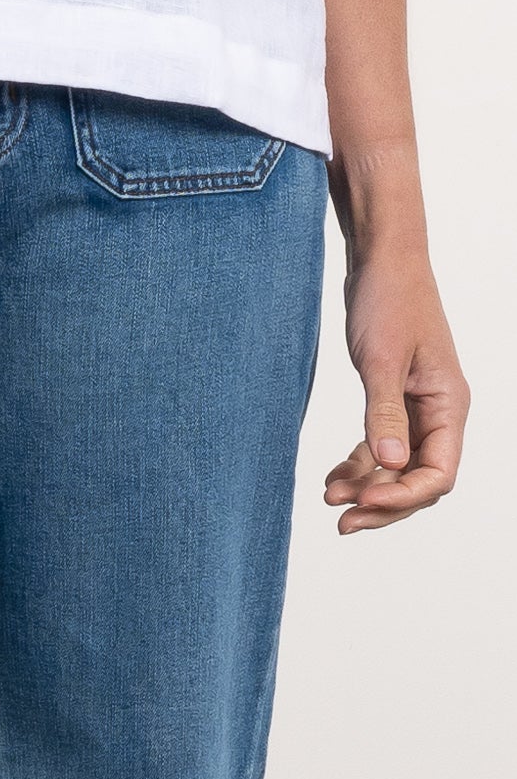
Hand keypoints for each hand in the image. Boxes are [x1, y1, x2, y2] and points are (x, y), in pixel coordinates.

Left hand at [325, 250, 469, 533]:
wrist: (381, 257)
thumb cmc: (388, 298)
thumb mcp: (380, 357)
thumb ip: (384, 413)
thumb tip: (390, 466)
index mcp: (449, 405)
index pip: (438, 474)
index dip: (401, 496)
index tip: (361, 503)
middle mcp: (439, 411)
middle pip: (419, 479)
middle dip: (383, 503)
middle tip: (341, 522)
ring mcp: (417, 406)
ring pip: (398, 465)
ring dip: (368, 486)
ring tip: (330, 500)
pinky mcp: (394, 396)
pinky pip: (382, 444)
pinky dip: (361, 463)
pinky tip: (333, 477)